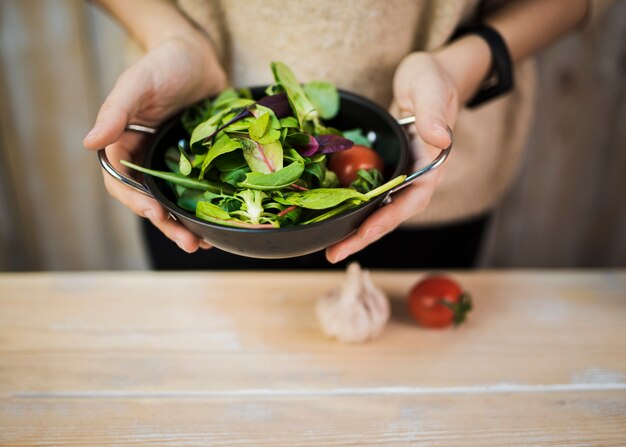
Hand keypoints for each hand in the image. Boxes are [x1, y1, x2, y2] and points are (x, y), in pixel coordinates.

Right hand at [83, 35, 226, 252]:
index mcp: (124, 147)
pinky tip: (221, 222)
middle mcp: (147, 161)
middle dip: (168, 224)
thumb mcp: (136, 84)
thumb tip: (89, 142)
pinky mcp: (198, 163)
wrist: (197, 57)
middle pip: (152, 201)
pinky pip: (200, 189)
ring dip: (188, 223)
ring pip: (177, 201)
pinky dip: (207, 207)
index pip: (122, 184)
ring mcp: (174, 164)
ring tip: (204, 242)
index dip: (137, 202)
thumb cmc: (162, 65)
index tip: (156, 214)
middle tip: (189, 242)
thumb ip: (115, 112)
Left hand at [325, 52, 459, 262]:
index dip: (390, 216)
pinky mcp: (385, 167)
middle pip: (392, 213)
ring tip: (330, 247)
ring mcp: (400, 173)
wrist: (429, 75)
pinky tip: (331, 216)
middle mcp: (416, 174)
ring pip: (379, 207)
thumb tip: (440, 139)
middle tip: (335, 254)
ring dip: (356, 228)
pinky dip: (352, 206)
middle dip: (365, 235)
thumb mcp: (432, 89)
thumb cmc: (433, 78)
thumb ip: (435, 113)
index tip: (366, 231)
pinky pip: (368, 192)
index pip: (414, 198)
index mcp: (431, 162)